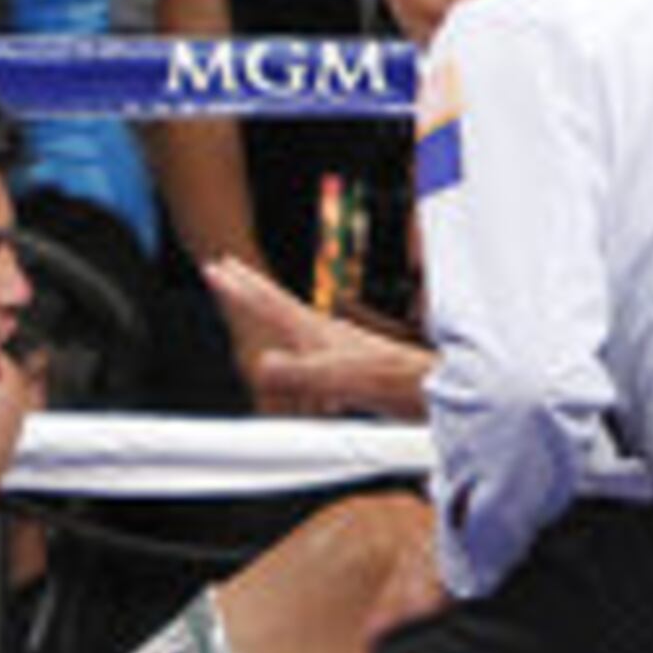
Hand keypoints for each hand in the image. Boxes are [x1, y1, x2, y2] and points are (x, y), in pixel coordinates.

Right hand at [203, 254, 429, 418]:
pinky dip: (292, 343)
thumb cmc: (396, 382)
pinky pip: (309, 348)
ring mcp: (340, 345)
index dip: (239, 288)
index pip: (270, 304)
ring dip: (269, 310)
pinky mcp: (353, 363)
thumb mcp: (342, 379)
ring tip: (255, 301)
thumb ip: (301, 373)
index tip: (215, 268)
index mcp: (317, 334)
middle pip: (278, 303)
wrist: (436, 386)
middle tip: (227, 266)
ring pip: (292, 323)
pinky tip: (299, 355)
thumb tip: (261, 365)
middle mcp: (326, 333)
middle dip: (249, 284)